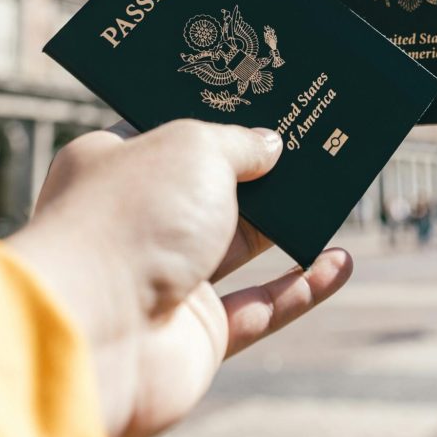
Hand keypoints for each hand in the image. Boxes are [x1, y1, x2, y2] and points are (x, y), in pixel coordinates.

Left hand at [9, 119, 351, 436]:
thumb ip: (239, 143)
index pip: (168, 132)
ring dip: (289, 225)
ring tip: (336, 195)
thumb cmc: (130, 220)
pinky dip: (303, 288)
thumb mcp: (194, 148)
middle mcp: (137, 222)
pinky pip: (261, 308)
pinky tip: (341, 263)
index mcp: (114, 166)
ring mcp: (166, 280)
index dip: (215, 116)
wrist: (94, 334)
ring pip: (241, 247)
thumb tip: (270, 146)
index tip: (262, 100)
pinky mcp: (197, 335)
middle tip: (312, 144)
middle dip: (262, 171)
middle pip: (211, 190)